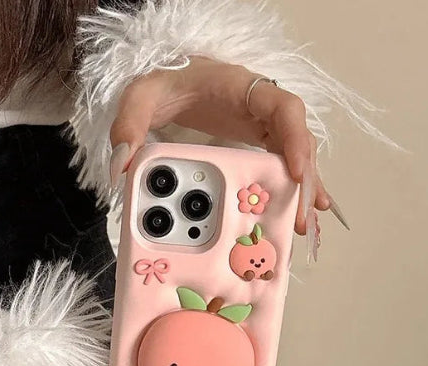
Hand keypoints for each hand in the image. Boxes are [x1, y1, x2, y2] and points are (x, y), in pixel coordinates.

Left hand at [109, 56, 347, 260]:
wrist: (170, 79)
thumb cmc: (164, 81)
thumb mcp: (141, 96)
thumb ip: (129, 125)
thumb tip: (122, 166)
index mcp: (240, 88)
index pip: (283, 107)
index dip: (294, 139)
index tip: (296, 172)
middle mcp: (259, 107)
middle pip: (295, 140)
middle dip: (303, 179)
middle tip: (302, 215)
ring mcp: (260, 126)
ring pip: (292, 157)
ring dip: (301, 190)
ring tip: (304, 224)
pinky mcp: (255, 143)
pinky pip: (278, 166)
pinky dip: (288, 190)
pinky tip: (295, 215)